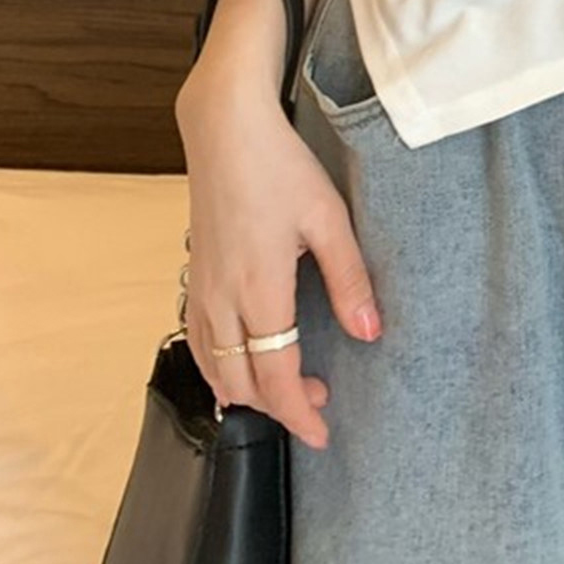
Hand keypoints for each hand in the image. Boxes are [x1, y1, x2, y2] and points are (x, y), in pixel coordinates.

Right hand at [175, 61, 382, 449]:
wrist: (225, 128)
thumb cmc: (280, 166)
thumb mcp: (330, 218)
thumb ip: (350, 279)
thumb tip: (369, 333)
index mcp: (260, 289)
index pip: (276, 377)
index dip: (299, 414)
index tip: (322, 435)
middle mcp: (221, 299)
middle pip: (241, 384)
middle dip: (278, 405)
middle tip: (319, 396)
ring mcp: (201, 288)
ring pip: (214, 369)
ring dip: (248, 389)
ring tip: (287, 384)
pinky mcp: (194, 274)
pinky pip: (200, 342)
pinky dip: (220, 368)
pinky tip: (242, 362)